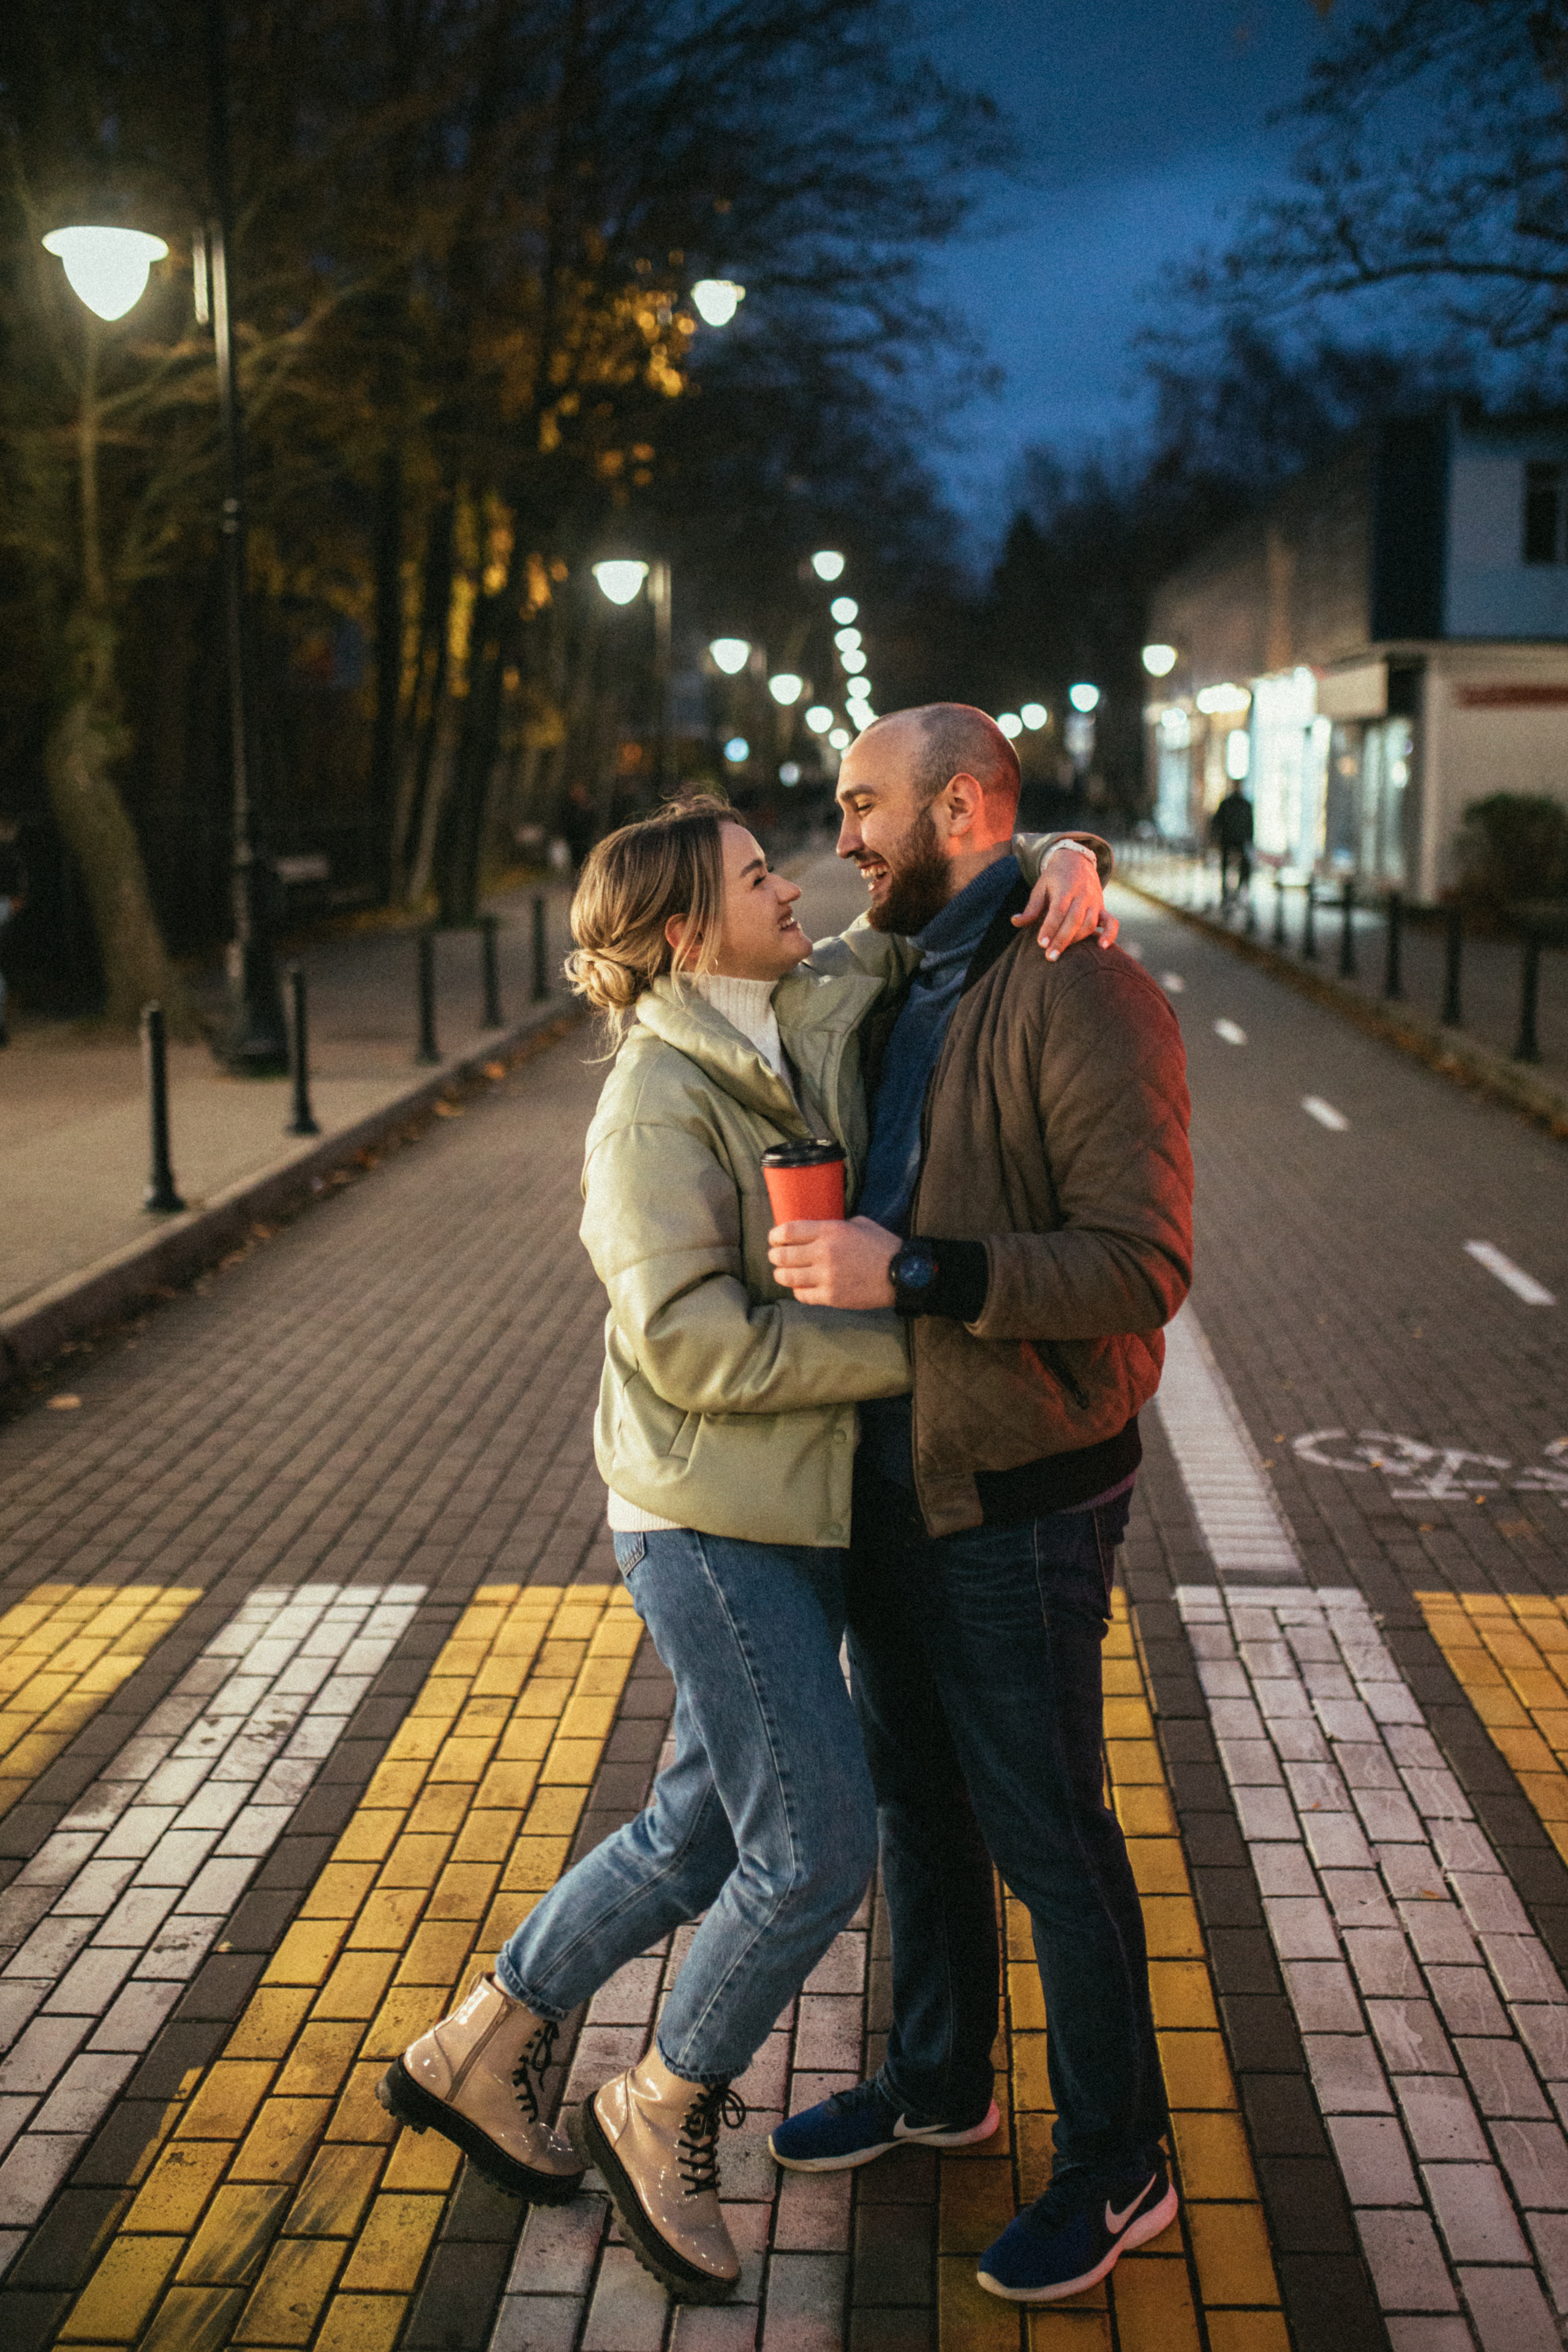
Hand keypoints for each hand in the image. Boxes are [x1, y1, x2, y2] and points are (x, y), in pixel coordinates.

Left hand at [768, 1215, 899, 1307]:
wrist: (902, 1274)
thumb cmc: (883, 1247)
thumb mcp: (859, 1224)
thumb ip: (835, 1226)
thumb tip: (816, 1231)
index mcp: (830, 1231)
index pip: (788, 1231)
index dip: (775, 1235)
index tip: (773, 1238)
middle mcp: (824, 1253)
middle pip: (782, 1255)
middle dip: (775, 1256)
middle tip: (776, 1257)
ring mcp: (826, 1277)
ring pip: (787, 1277)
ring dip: (781, 1275)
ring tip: (783, 1273)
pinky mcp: (831, 1296)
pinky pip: (802, 1295)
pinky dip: (797, 1291)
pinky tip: (801, 1287)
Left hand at [1013, 844, 1117, 958]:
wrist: (1077, 861)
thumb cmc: (1055, 879)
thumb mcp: (1040, 888)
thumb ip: (1030, 908)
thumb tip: (1015, 922)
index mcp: (1064, 889)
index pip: (1058, 910)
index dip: (1050, 927)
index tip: (1041, 944)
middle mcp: (1081, 895)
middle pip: (1074, 920)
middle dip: (1062, 939)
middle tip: (1051, 957)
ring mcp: (1094, 902)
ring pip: (1089, 923)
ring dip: (1078, 939)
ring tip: (1063, 953)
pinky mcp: (1103, 908)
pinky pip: (1111, 922)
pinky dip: (1110, 934)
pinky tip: (1102, 947)